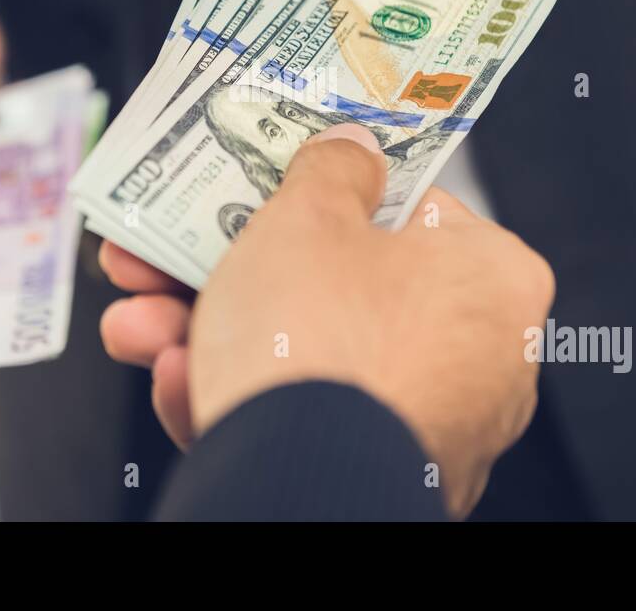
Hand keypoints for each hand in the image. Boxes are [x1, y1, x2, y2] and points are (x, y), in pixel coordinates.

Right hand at [100, 124, 555, 516]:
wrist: (295, 487)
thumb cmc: (321, 344)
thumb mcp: (306, 220)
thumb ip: (330, 170)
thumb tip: (350, 147)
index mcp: (492, 278)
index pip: (407, 209)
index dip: (325, 192)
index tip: (268, 189)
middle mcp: (481, 356)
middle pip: (339, 288)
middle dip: (236, 271)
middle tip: (173, 255)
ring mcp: (436, 424)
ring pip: (310, 357)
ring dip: (214, 334)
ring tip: (143, 324)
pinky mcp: (386, 474)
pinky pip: (308, 418)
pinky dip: (243, 398)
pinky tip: (178, 382)